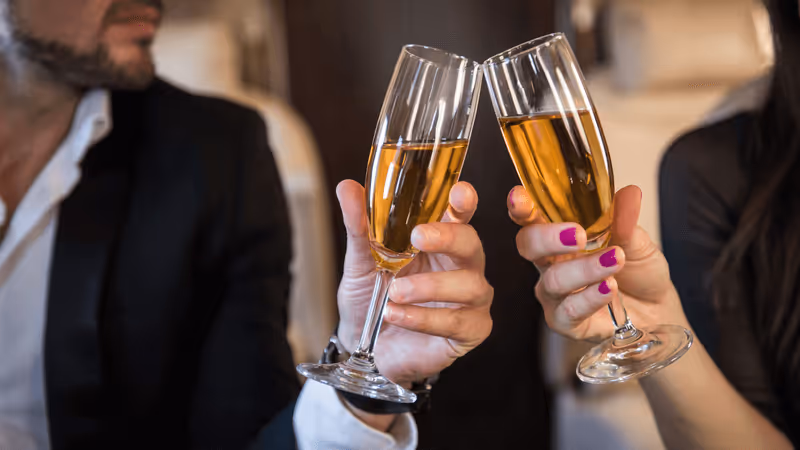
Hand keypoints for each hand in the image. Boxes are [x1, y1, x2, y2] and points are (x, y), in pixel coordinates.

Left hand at [336, 180, 492, 385]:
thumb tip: (348, 188)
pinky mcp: (471, 330)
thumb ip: (359, 226)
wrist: (363, 347)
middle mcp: (463, 265)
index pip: (460, 213)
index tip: (460, 193)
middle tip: (418, 237)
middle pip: (471, 243)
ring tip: (394, 293)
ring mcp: (471, 298)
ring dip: (429, 286)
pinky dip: (424, 318)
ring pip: (469, 285)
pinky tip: (398, 315)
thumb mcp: (360, 260)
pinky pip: (458, 321)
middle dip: (448, 237)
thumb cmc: (370, 298)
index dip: (464, 201)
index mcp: (441, 240)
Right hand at [508, 185, 688, 341]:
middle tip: (579, 235)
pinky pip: (568, 311)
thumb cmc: (636, 270)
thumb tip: (629, 193)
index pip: (531, 218)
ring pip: (553, 280)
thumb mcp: (636, 239)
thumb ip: (625, 219)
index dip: (521, 207)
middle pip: (528, 246)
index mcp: (559, 236)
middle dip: (547, 238)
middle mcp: (549, 263)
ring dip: (584, 269)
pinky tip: (609, 287)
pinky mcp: (566, 323)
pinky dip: (589, 298)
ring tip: (615, 260)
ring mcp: (555, 294)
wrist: (657, 309)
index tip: (519, 197)